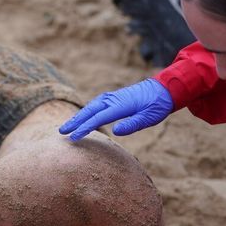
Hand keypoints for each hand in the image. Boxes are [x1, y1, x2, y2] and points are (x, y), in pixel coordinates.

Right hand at [58, 78, 172, 140]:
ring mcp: (112, 97)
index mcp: (121, 105)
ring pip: (90, 107)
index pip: (98, 118)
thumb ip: (132, 124)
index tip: (74, 137)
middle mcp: (113, 99)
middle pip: (89, 111)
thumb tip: (115, 131)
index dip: (85, 128)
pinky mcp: (113, 98)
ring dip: (78, 116)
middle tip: (61, 131)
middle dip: (75, 121)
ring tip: (67, 126)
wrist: (163, 89)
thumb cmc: (157, 105)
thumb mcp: (149, 118)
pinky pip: (95, 104)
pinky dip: (86, 111)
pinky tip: (81, 117)